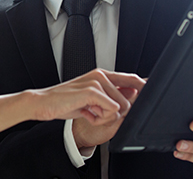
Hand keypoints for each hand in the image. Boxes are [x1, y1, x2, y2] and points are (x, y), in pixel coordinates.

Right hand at [31, 68, 145, 125]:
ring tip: (90, 113)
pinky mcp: (92, 91)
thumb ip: (110, 97)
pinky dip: (100, 118)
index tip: (150, 93)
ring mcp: (96, 82)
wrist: (42, 103)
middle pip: (129, 100)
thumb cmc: (63, 102)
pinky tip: (87, 114)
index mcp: (101, 75)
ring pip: (120, 107)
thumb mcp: (91, 101)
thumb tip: (132, 96)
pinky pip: (111, 110)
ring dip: (106, 117)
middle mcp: (100, 75)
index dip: (143, 88)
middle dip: (115, 114)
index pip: (132, 79)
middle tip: (96, 113)